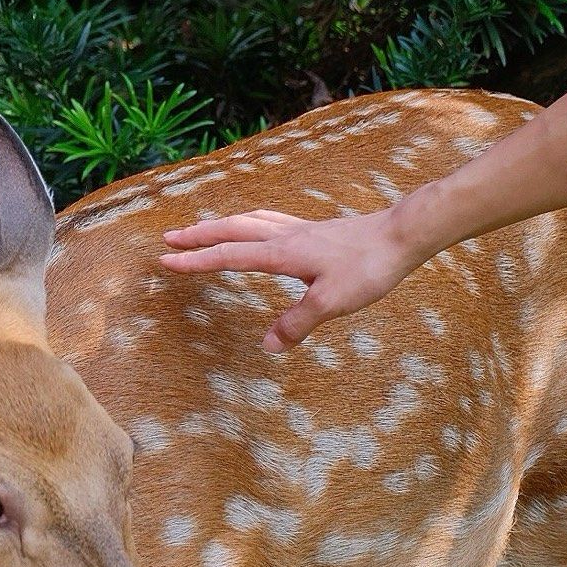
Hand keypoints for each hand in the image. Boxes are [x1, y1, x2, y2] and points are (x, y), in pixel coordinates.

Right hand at [160, 206, 417, 351]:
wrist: (401, 236)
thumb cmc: (368, 267)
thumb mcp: (331, 302)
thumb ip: (297, 323)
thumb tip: (268, 346)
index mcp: (281, 253)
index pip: (228, 255)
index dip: (195, 260)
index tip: (165, 261)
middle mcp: (285, 236)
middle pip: (231, 230)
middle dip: (198, 235)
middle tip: (169, 238)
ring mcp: (299, 230)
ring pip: (249, 221)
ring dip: (221, 225)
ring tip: (202, 229)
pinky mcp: (314, 230)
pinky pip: (270, 220)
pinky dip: (250, 221)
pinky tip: (257, 228)